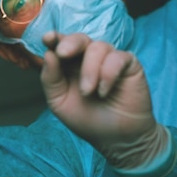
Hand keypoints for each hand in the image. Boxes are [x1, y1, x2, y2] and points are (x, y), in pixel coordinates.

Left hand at [40, 32, 166, 168]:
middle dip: (70, 43)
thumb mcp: (59, 102)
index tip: (47, 39)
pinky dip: (108, 74)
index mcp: (68, 65)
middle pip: (79, 39)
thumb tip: (48, 54)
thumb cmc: (87, 119)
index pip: (59, 46)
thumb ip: (50, 79)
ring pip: (98, 47)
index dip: (54, 39)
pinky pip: (117, 58)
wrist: (116, 138)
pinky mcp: (128, 64)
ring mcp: (108, 59)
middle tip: (63, 53)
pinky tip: (104, 92)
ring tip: (88, 92)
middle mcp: (87, 59)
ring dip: (89, 70)